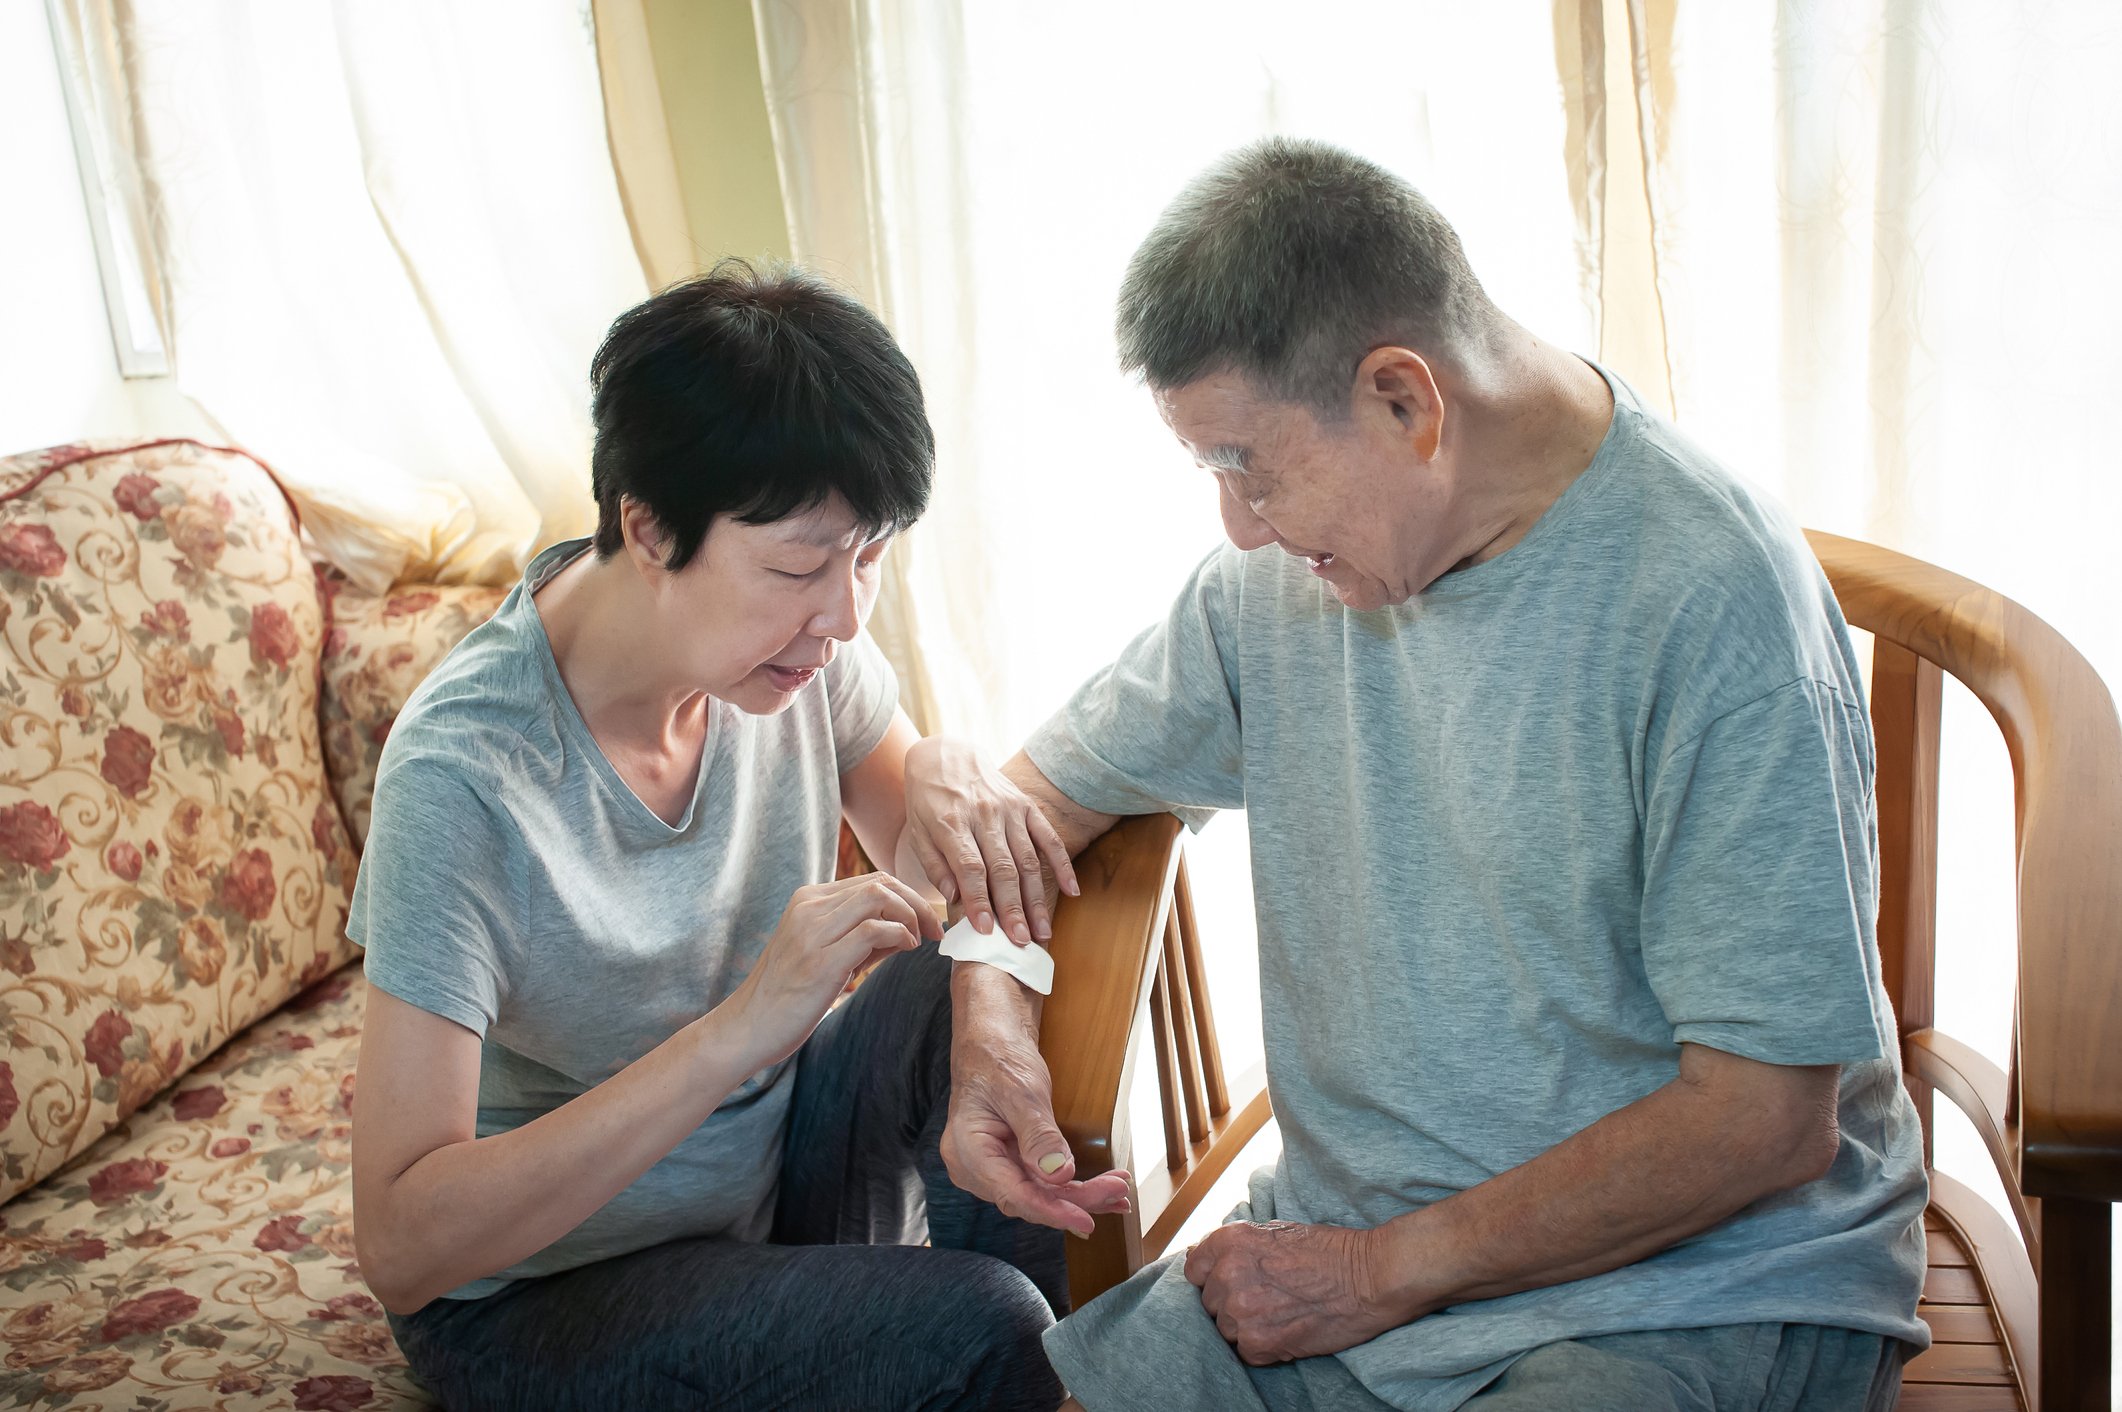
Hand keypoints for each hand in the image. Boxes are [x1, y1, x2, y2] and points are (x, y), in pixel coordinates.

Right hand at [726, 873, 941, 1067]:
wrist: (747, 1027)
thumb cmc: (787, 995)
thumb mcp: (824, 955)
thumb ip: (862, 939)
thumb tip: (906, 931)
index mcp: (808, 900)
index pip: (872, 880)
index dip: (907, 896)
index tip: (926, 920)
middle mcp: (808, 907)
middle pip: (880, 882)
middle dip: (917, 903)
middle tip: (935, 930)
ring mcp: (812, 932)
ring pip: (879, 897)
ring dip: (911, 916)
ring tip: (920, 940)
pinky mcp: (821, 960)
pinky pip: (873, 929)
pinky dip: (899, 934)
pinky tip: (906, 949)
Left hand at [904, 737, 1077, 944]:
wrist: (947, 757)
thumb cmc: (928, 802)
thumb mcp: (918, 832)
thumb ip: (935, 866)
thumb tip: (956, 900)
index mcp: (952, 824)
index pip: (971, 869)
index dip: (980, 901)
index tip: (987, 931)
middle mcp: (984, 816)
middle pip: (1003, 869)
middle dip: (1013, 909)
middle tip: (1021, 942)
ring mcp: (1009, 810)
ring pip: (1028, 860)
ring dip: (1037, 899)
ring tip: (1043, 930)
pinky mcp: (1026, 806)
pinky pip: (1049, 837)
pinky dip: (1062, 864)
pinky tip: (1073, 891)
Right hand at [941, 1030, 1130, 1237]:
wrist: (992, 1042)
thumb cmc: (1000, 1059)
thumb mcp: (1022, 1092)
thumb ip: (1039, 1136)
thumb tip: (1060, 1176)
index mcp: (967, 1151)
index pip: (1012, 1193)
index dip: (1051, 1209)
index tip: (1085, 1218)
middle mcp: (972, 1168)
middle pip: (1028, 1197)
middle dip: (1075, 1200)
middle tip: (1118, 1193)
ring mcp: (989, 1168)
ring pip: (1036, 1194)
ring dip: (1078, 1196)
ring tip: (1117, 1194)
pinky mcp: (1007, 1164)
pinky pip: (1038, 1183)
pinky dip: (1069, 1187)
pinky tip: (1100, 1190)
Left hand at [1184, 1221, 1402, 1364]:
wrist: (1368, 1278)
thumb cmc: (1329, 1251)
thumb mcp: (1276, 1230)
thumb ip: (1238, 1247)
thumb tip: (1207, 1258)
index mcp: (1230, 1242)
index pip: (1193, 1269)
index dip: (1210, 1277)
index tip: (1226, 1282)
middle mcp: (1228, 1275)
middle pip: (1209, 1302)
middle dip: (1230, 1302)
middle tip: (1265, 1298)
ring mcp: (1241, 1312)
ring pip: (1225, 1330)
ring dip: (1245, 1327)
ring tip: (1278, 1314)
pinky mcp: (1259, 1344)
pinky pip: (1244, 1352)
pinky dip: (1262, 1347)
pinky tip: (1285, 1330)